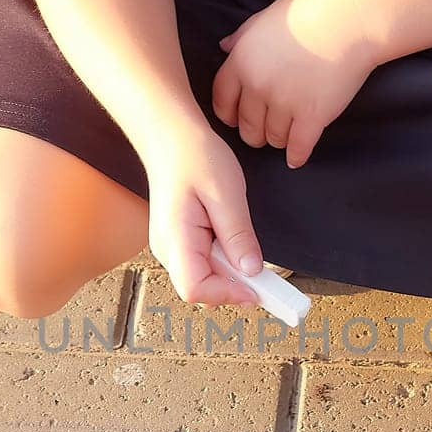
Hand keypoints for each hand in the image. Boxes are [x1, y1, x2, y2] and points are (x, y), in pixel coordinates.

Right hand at [144, 126, 263, 307]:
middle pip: (200, 290)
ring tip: (246, 249)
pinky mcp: (180, 243)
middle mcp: (168, 250)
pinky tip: (232, 242)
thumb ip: (237, 235)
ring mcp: (171, 248)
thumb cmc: (195, 157)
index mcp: (175, 239)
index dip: (228, 294)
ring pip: (203, 280)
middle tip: (264, 275)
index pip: (196, 289)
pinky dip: (223, 262)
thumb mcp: (225, 193)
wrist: (172, 137)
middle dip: (232, 287)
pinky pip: (202, 264)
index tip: (258, 287)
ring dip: (229, 274)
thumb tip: (251, 270)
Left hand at [212, 0, 379, 168]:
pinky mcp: (312, 117)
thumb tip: (224, 47)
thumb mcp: (267, 16)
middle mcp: (258, 86)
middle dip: (254, 132)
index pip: (221, 100)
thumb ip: (243, 36)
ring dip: (279, 140)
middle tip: (264, 132)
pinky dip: (297, 155)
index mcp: (242, 61)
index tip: (235, 118)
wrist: (350, 21)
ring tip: (286, 136)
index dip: (228, 114)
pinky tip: (297, 157)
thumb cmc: (310, 11)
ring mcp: (285, 104)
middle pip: (247, 126)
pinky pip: (298, 147)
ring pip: (273, 138)